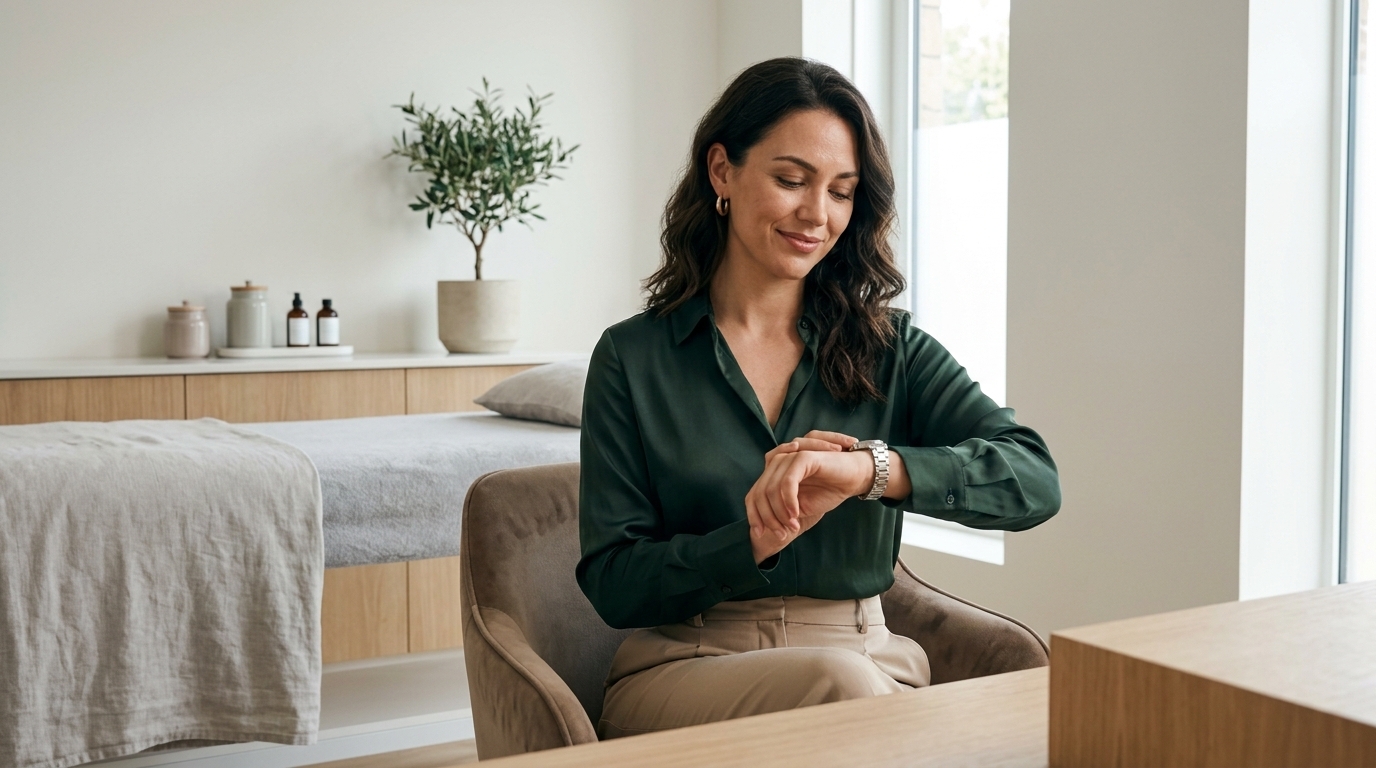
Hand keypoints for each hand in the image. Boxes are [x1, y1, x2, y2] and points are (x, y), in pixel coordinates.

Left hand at [745, 432, 872, 563]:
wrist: (856, 477)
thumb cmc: (830, 490)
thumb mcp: (801, 507)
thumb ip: (782, 512)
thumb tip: (763, 529)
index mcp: (776, 474)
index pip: (754, 494)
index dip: (754, 514)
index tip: (760, 534)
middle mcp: (779, 463)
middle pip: (759, 493)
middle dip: (768, 518)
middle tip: (782, 534)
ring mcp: (790, 457)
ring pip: (771, 489)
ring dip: (779, 513)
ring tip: (792, 526)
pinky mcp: (803, 456)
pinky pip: (787, 482)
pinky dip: (788, 501)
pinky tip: (795, 514)